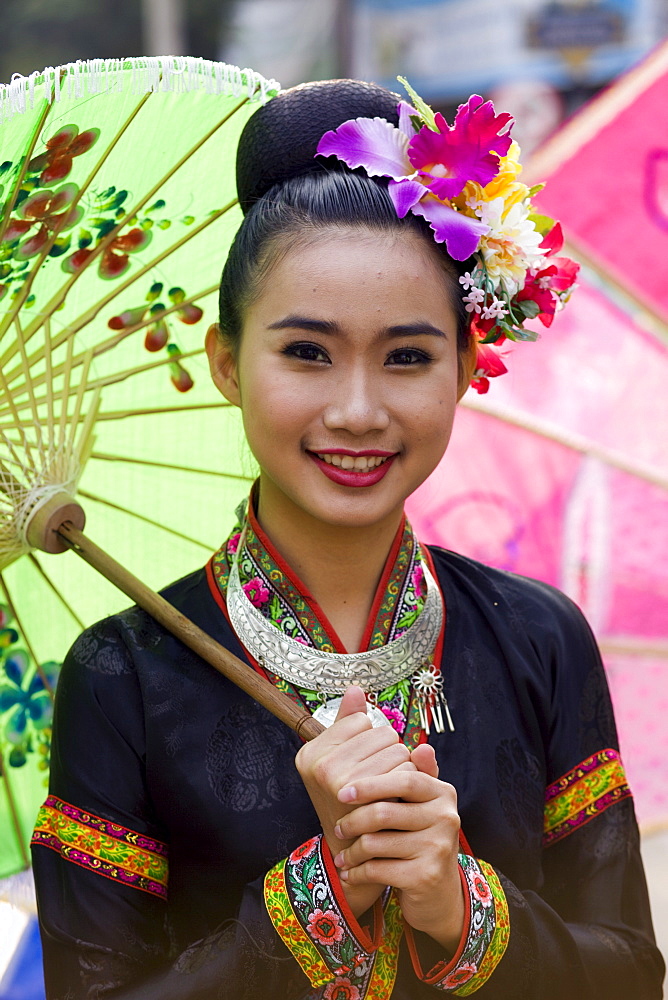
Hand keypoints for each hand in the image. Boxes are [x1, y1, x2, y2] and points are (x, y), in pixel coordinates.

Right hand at [295, 686, 414, 916]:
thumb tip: (356, 688)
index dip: (372, 739)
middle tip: (382, 778)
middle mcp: (317, 762)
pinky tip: (398, 797)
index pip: (361, 719)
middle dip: (391, 752)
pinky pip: (403, 767)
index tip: (366, 762)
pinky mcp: (361, 794)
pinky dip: (409, 780)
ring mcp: (334, 778)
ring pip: (396, 748)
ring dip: (402, 767)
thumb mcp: (349, 761)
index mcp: (311, 750)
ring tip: (390, 788)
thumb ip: (350, 724)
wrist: (356, 854)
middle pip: (381, 732)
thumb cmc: (357, 803)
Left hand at [332, 748, 464, 952]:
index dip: (370, 784)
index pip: (403, 778)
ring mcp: (439, 847)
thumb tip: (420, 744)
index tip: (342, 792)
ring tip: (342, 855)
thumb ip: (413, 774)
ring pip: (376, 842)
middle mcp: (446, 817)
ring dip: (352, 851)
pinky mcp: (426, 876)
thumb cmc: (420, 840)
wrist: (438, 893)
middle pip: (385, 811)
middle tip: (338, 829)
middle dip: (354, 820)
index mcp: (442, 792)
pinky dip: (358, 872)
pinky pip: (378, 869)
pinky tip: (349, 873)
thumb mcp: (419, 806)